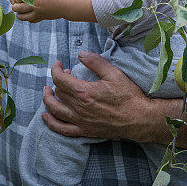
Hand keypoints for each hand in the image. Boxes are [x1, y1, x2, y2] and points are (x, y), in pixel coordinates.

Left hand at [10, 0, 66, 21]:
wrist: (68, 5)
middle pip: (20, 8)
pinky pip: (32, 21)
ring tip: (18, 12)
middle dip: (15, 7)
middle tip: (14, 5)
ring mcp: (39, 13)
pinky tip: (28, 16)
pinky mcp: (42, 18)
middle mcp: (36, 5)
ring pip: (24, 17)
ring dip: (20, 15)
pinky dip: (28, 19)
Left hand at [41, 50, 186, 146]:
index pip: (60, 79)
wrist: (140, 119)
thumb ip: (95, 62)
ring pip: (55, 110)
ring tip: (47, 92)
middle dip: (57, 81)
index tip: (59, 64)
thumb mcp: (114, 73)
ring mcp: (81, 121)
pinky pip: (62, 129)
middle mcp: (79, 108)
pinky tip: (46, 116)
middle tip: (65, 74)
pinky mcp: (85, 131)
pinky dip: (52, 123)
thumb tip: (80, 54)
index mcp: (84, 92)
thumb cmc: (129, 96)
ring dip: (48, 100)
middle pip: (58, 92)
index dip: (56, 69)